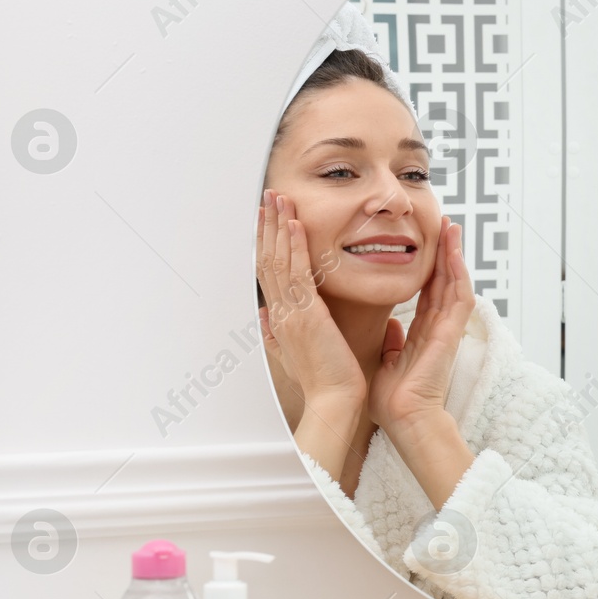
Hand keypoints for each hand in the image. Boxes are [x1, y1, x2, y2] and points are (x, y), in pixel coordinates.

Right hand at [257, 189, 365, 414]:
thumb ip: (276, 335)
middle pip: (267, 259)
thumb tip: (264, 318)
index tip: (267, 219)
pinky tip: (295, 225)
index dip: (265, 242)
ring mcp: (291, 312)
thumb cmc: (323, 380)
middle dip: (268, 225)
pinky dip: (295, 247)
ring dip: (278, 227)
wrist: (334, 401)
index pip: (268, 272)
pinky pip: (297, 274)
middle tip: (269, 197)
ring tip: (279, 200)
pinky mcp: (307, 315)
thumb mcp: (292, 354)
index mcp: (279, 318)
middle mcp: (280, 312)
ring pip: (278, 261)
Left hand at [366, 218, 474, 434]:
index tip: (426, 244)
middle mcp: (437, 328)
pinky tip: (454, 251)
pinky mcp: (451, 333)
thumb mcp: (387, 363)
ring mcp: (447, 329)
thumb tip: (391, 326)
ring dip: (455, 255)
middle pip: (444, 282)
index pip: (428, 293)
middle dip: (445, 253)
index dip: (429, 268)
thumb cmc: (392, 400)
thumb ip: (393, 342)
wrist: (402, 419)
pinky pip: (459, 297)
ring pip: (455, 283)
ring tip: (452, 228)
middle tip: (445, 224)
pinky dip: (458, 273)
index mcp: (422, 334)